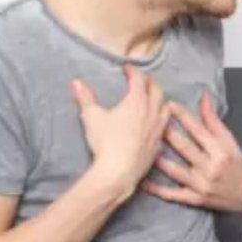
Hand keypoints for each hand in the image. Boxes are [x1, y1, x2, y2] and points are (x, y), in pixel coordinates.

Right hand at [71, 65, 170, 197]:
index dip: (133, 70)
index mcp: (137, 102)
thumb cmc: (105, 142)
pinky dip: (161, 119)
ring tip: (153, 98)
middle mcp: (152, 112)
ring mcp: (158, 129)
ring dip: (160, 99)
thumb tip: (76, 83)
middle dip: (149, 81)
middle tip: (141, 79)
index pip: (139, 79)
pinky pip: (165, 127)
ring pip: (165, 108)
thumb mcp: (91, 117)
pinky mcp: (158, 144)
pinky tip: (156, 124)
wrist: (118, 172)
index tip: (126, 68)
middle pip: (157, 90)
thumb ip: (85, 98)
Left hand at [142, 92, 241, 211]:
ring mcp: (201, 185)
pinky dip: (157, 189)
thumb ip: (213, 120)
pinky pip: (173, 194)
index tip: (169, 104)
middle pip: (184, 148)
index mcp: (220, 151)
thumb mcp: (229, 141)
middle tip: (150, 121)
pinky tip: (144, 181)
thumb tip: (203, 97)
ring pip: (175, 170)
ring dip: (158, 160)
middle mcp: (211, 167)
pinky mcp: (195, 198)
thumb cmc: (237, 165)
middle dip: (167, 133)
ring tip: (143, 148)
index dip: (183, 116)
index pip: (199, 130)